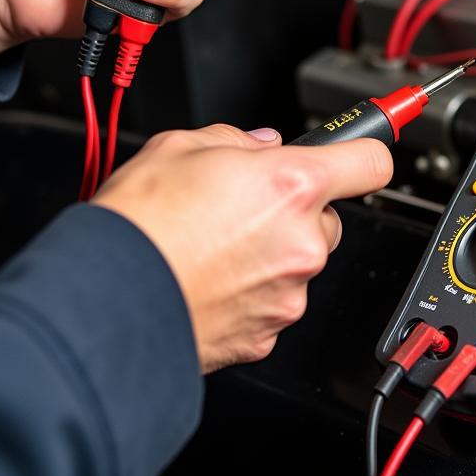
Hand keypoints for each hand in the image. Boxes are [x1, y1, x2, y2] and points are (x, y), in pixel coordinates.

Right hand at [92, 125, 392, 372]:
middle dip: (296, 211)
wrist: (105, 302)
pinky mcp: (266, 335)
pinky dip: (252, 293)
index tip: (364, 150)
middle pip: (328, 219)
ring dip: (272, 253)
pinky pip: (273, 302)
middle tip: (245, 207)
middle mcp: (301, 242)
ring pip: (299, 263)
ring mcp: (287, 294)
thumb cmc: (140, 226)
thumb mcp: (180, 145)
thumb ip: (234, 139)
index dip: (365, 152)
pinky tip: (211, 280)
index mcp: (293, 185)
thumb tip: (256, 145)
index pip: (370, 163)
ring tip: (214, 246)